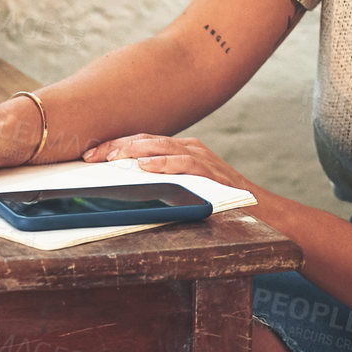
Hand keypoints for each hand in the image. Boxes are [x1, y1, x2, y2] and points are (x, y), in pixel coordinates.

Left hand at [81, 133, 257, 196]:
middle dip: (116, 146)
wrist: (261, 211)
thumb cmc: (219, 202)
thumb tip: (124, 185)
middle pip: (146, 140)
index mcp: (179, 150)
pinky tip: (145, 167)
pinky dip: (163, 164)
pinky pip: (184, 163)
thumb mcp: (183, 189)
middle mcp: (189, 147)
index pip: (140, 142)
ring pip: (161, 146)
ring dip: (133, 151)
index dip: (114, 146)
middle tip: (91, 155)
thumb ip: (160, 183)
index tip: (90, 154)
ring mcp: (201, 157)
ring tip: (111, 157)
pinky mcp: (211, 171)